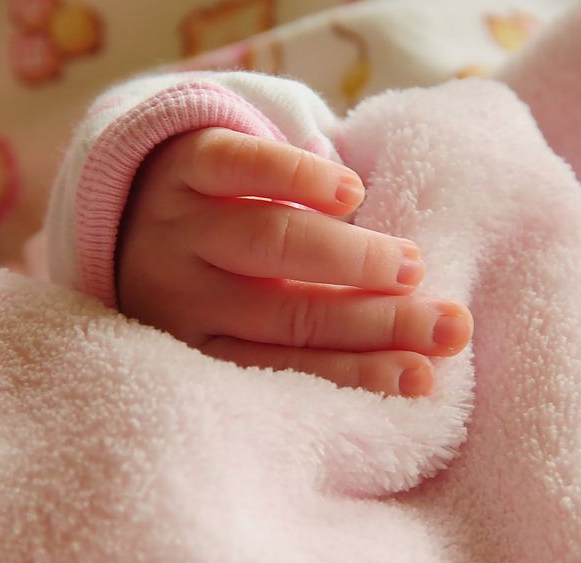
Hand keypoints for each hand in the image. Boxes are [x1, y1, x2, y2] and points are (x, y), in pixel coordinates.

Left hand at [116, 127, 472, 395]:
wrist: (132, 200)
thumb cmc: (212, 274)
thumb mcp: (234, 318)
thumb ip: (300, 331)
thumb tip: (405, 359)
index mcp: (197, 345)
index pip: (285, 366)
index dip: (356, 374)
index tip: (423, 379)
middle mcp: (180, 293)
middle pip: (288, 313)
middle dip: (376, 324)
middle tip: (448, 329)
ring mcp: (178, 226)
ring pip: (269, 243)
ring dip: (348, 257)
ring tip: (412, 268)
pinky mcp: (184, 165)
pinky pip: (241, 168)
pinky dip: (297, 180)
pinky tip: (349, 195)